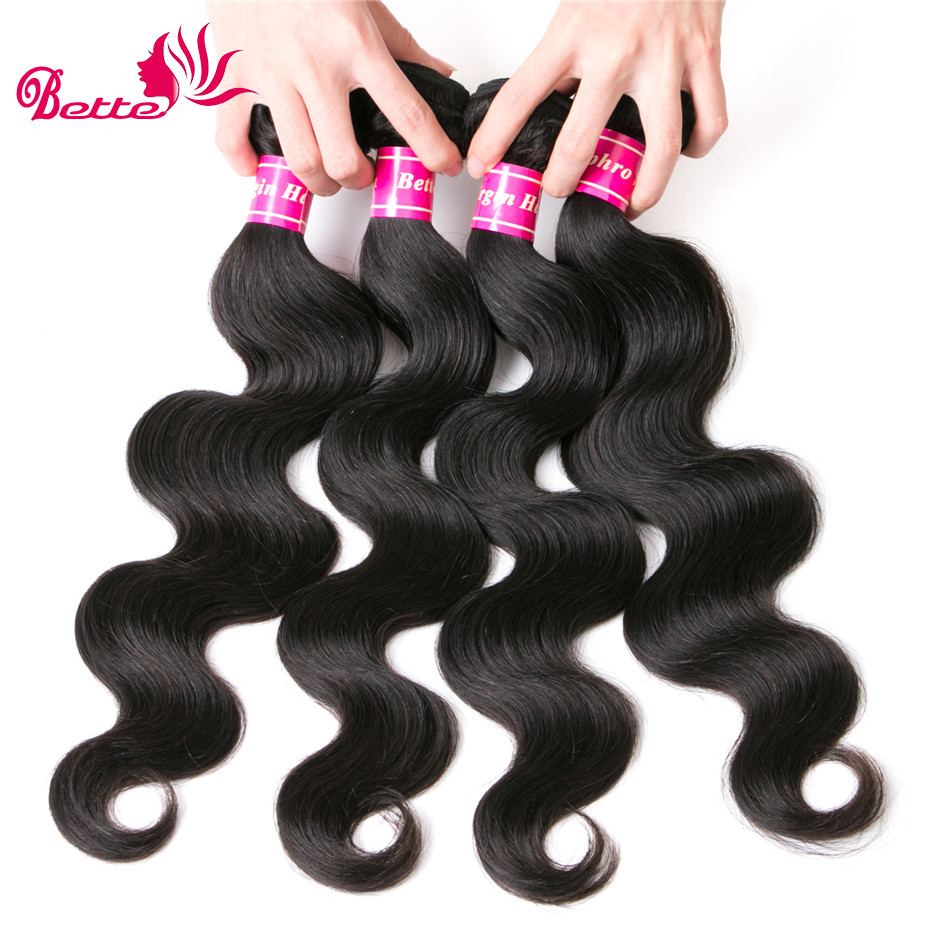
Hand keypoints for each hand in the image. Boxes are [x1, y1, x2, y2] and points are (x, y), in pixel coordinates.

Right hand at [207, 1, 462, 194]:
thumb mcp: (366, 3)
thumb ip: (403, 46)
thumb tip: (439, 73)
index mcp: (355, 44)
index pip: (406, 112)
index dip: (431, 149)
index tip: (444, 166)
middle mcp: (314, 65)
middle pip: (343, 157)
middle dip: (358, 179)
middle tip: (361, 173)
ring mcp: (270, 73)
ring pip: (299, 158)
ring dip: (317, 182)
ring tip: (323, 175)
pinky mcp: (231, 74)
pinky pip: (232, 137)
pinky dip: (245, 162)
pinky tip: (259, 164)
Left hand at [466, 1, 726, 217]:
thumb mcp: (574, 7)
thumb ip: (561, 58)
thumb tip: (549, 105)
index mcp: (573, 34)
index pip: (519, 98)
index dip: (494, 140)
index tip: (481, 166)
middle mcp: (616, 52)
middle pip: (582, 142)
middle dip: (564, 180)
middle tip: (558, 191)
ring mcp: (664, 58)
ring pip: (659, 149)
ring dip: (643, 189)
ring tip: (630, 202)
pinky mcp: (704, 57)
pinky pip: (709, 119)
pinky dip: (697, 145)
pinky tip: (682, 151)